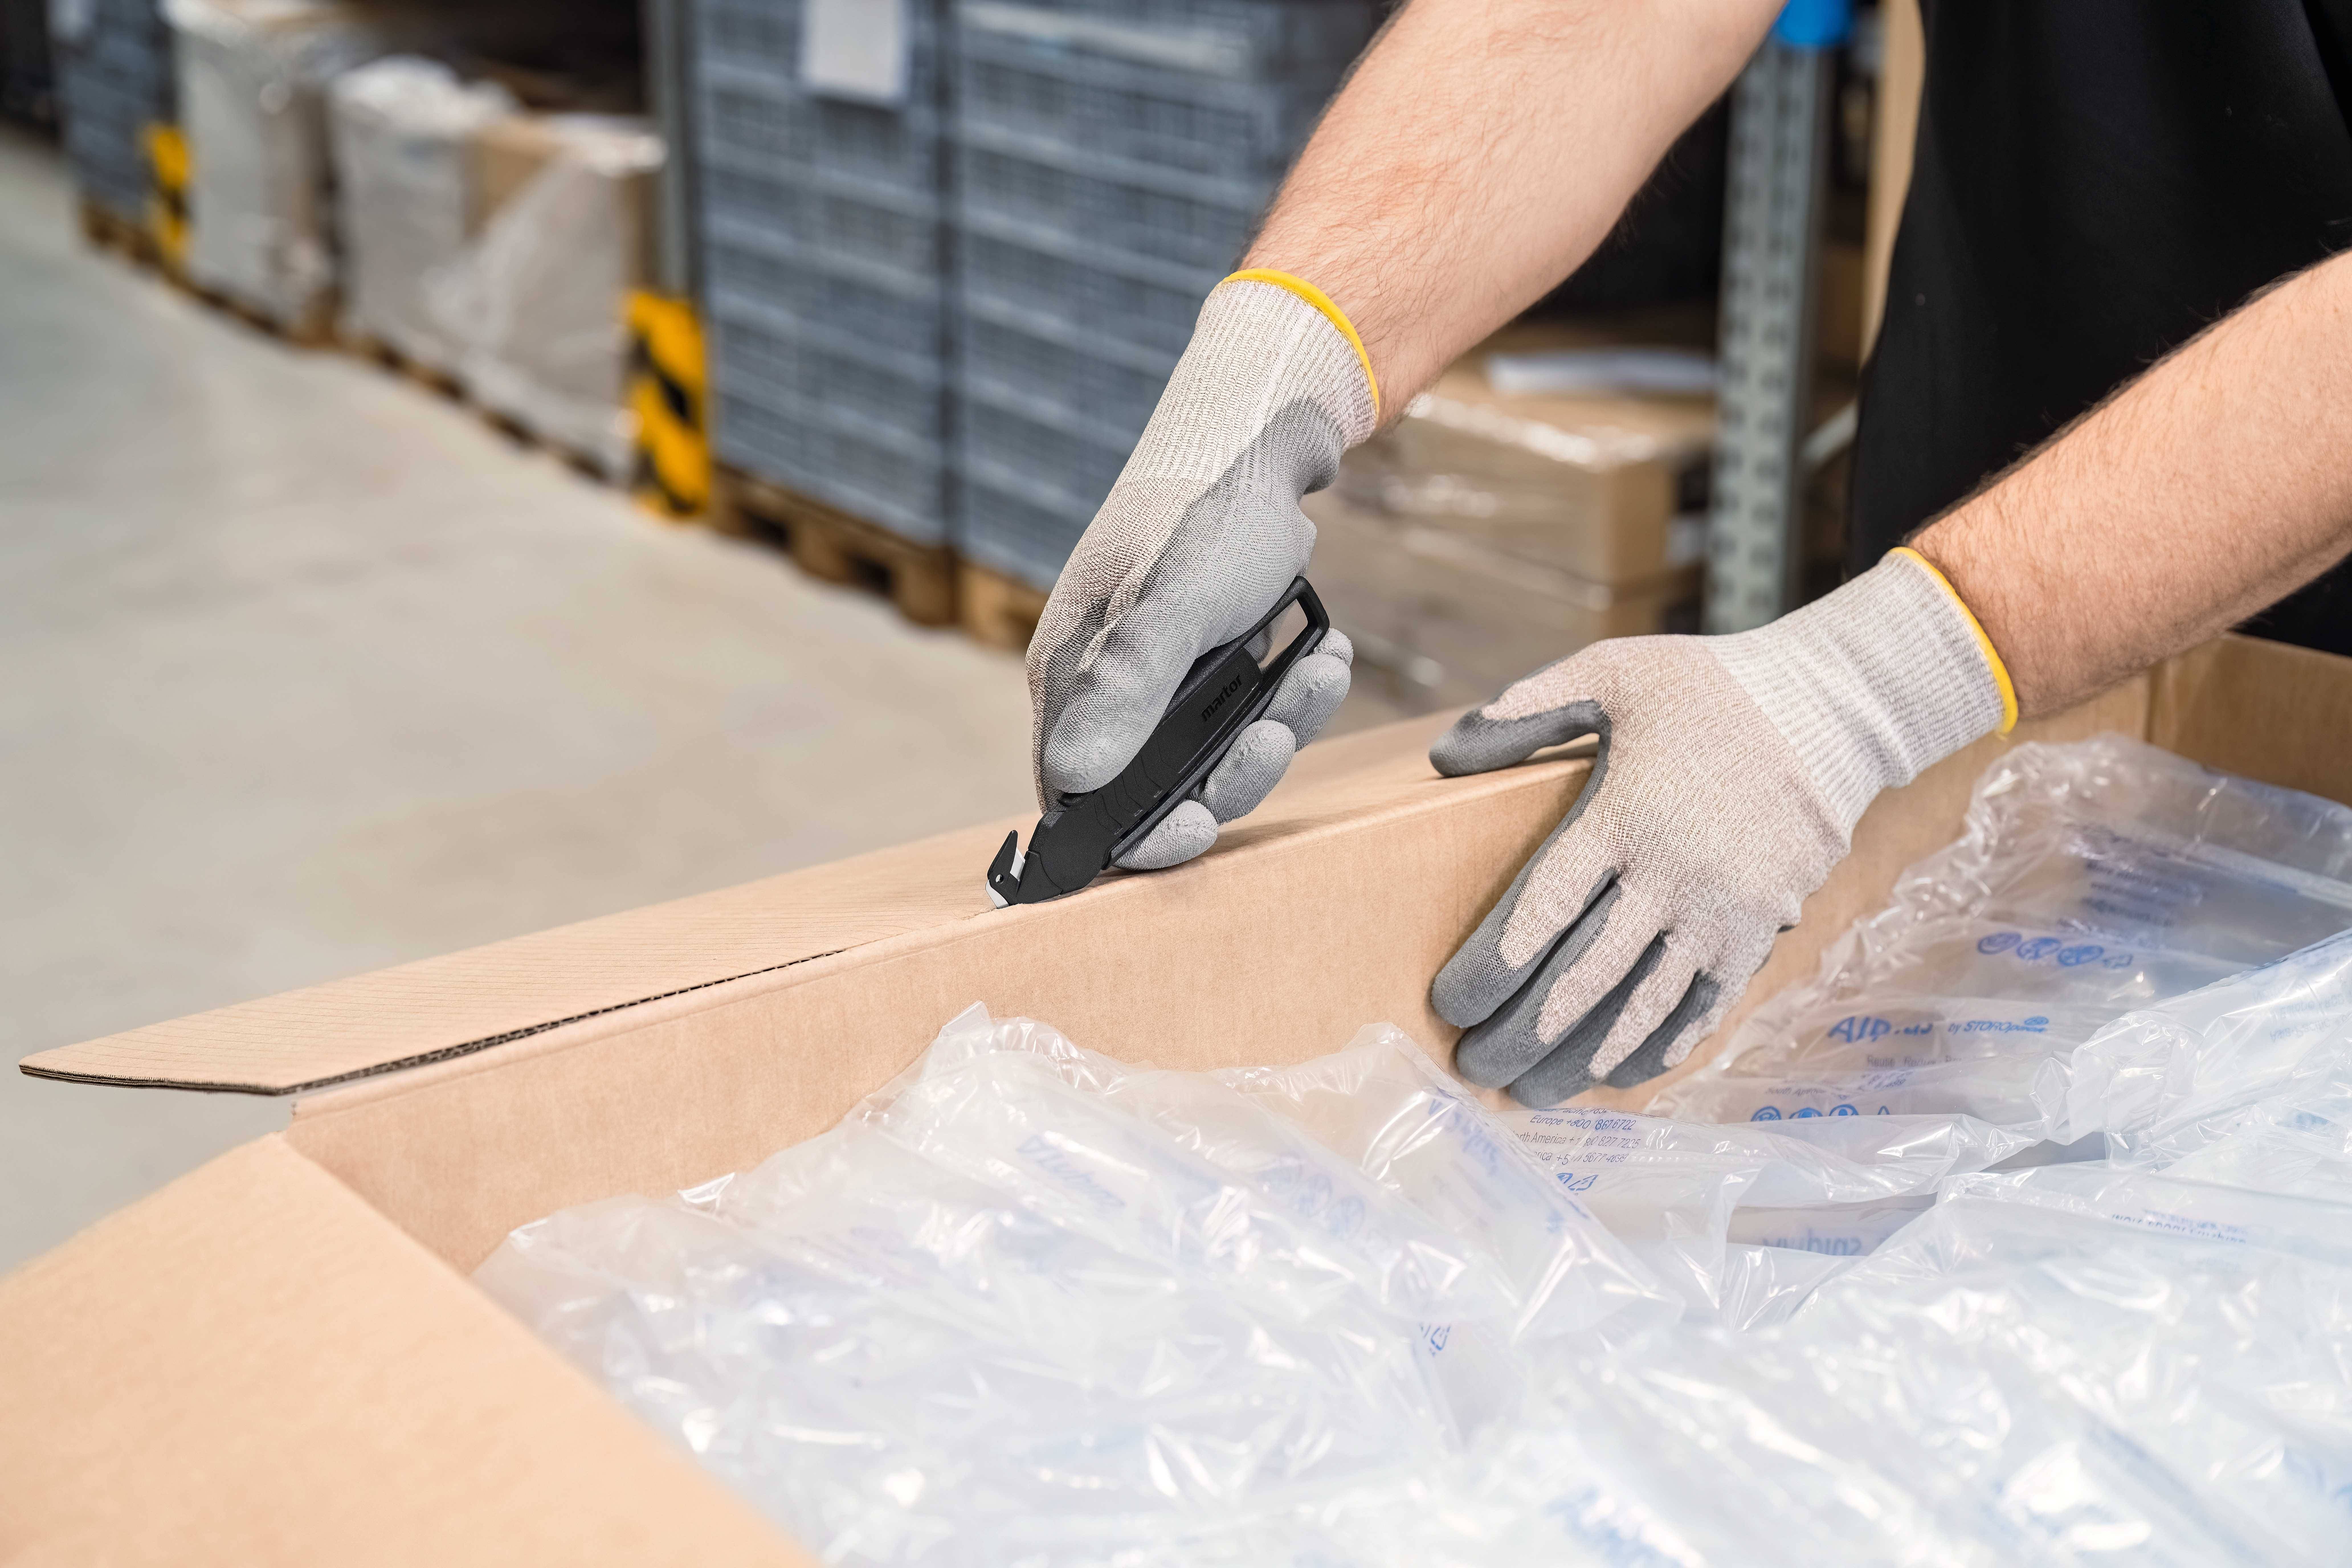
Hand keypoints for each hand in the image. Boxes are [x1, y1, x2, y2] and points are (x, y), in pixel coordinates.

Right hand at [1027, 274, 1375, 867]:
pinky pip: (1252, 709)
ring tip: (1321, 673)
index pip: (1076, 796)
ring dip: (1278, 725)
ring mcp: (1163, 673)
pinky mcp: (1211, 657)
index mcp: (1073, 676)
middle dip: (1233, 770)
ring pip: (1219, 751)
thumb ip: (1124, 694)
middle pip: (1160, 786)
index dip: (1135, 833)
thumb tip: (1070, 784)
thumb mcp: (1168, 606)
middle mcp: (1109, 685)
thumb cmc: (1203, 514)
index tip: (1200, 827)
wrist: (1259, 436)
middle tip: (1277, 736)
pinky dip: (1294, 692)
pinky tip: (1326, 652)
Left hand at [1430, 552, 2014, 1104]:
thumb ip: (1526, 711)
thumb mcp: (1611, 673)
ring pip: (1639, 1006)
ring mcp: (1719, 912)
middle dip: (1521, 1032)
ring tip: (1530, 1092)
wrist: (1829, 710)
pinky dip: (1659, 1047)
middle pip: (1581, 976)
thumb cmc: (1707, 689)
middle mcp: (1669, 877)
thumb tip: (1442, 755)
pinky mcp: (1758, 930)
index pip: (1539, 912)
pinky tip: (1618, 1077)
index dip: (1490, 969)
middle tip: (1474, 1067)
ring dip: (1580, 1057)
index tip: (1449, 1005)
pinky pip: (1703, 1005)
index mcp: (1621, 818)